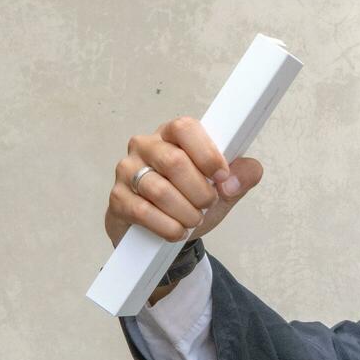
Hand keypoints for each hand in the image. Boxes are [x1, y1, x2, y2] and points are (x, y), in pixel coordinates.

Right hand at [105, 115, 264, 247]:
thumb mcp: (223, 188)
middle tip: (208, 204)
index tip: (222, 177)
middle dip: (200, 191)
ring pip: (159, 190)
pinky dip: (168, 226)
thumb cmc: (191, 199)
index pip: (186, 128)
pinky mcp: (118, 198)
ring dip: (185, 212)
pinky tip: (177, 231)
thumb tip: (233, 181)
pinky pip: (143, 212)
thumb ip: (241, 177)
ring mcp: (128, 170)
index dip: (208, 154)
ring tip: (193, 220)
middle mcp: (146, 146)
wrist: (163, 230)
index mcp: (173, 134)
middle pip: (174, 162)